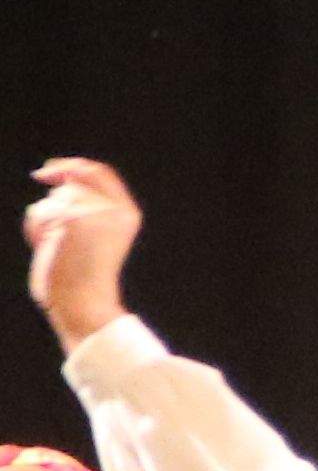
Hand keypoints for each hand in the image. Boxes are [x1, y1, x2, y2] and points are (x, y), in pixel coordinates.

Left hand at [24, 159, 140, 347]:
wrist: (84, 303)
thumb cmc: (81, 274)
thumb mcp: (93, 233)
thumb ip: (84, 204)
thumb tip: (51, 172)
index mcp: (128, 213)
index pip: (100, 172)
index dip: (72, 166)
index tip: (48, 171)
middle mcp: (116, 210)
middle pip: (71, 184)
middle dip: (54, 205)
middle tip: (56, 237)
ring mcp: (95, 213)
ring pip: (54, 198)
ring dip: (44, 220)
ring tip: (56, 247)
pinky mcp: (71, 220)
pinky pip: (40, 212)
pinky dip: (35, 229)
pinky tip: (47, 248)